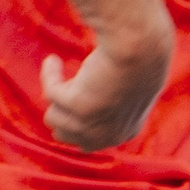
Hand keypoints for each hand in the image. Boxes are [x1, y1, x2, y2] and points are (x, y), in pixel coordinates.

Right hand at [42, 40, 169, 151]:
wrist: (140, 47)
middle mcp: (107, 135)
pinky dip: (49, 74)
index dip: (75, 118)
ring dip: (55, 92)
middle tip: (68, 85)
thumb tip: (74, 103)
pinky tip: (53, 60)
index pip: (86, 143)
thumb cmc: (137, 59)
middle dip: (62, 111)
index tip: (74, 94)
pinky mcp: (78, 107)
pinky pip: (49, 94)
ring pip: (53, 118)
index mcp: (125, 133)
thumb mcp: (127, 90)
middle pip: (64, 135)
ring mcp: (92, 124)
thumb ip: (107, 105)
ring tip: (60, 69)